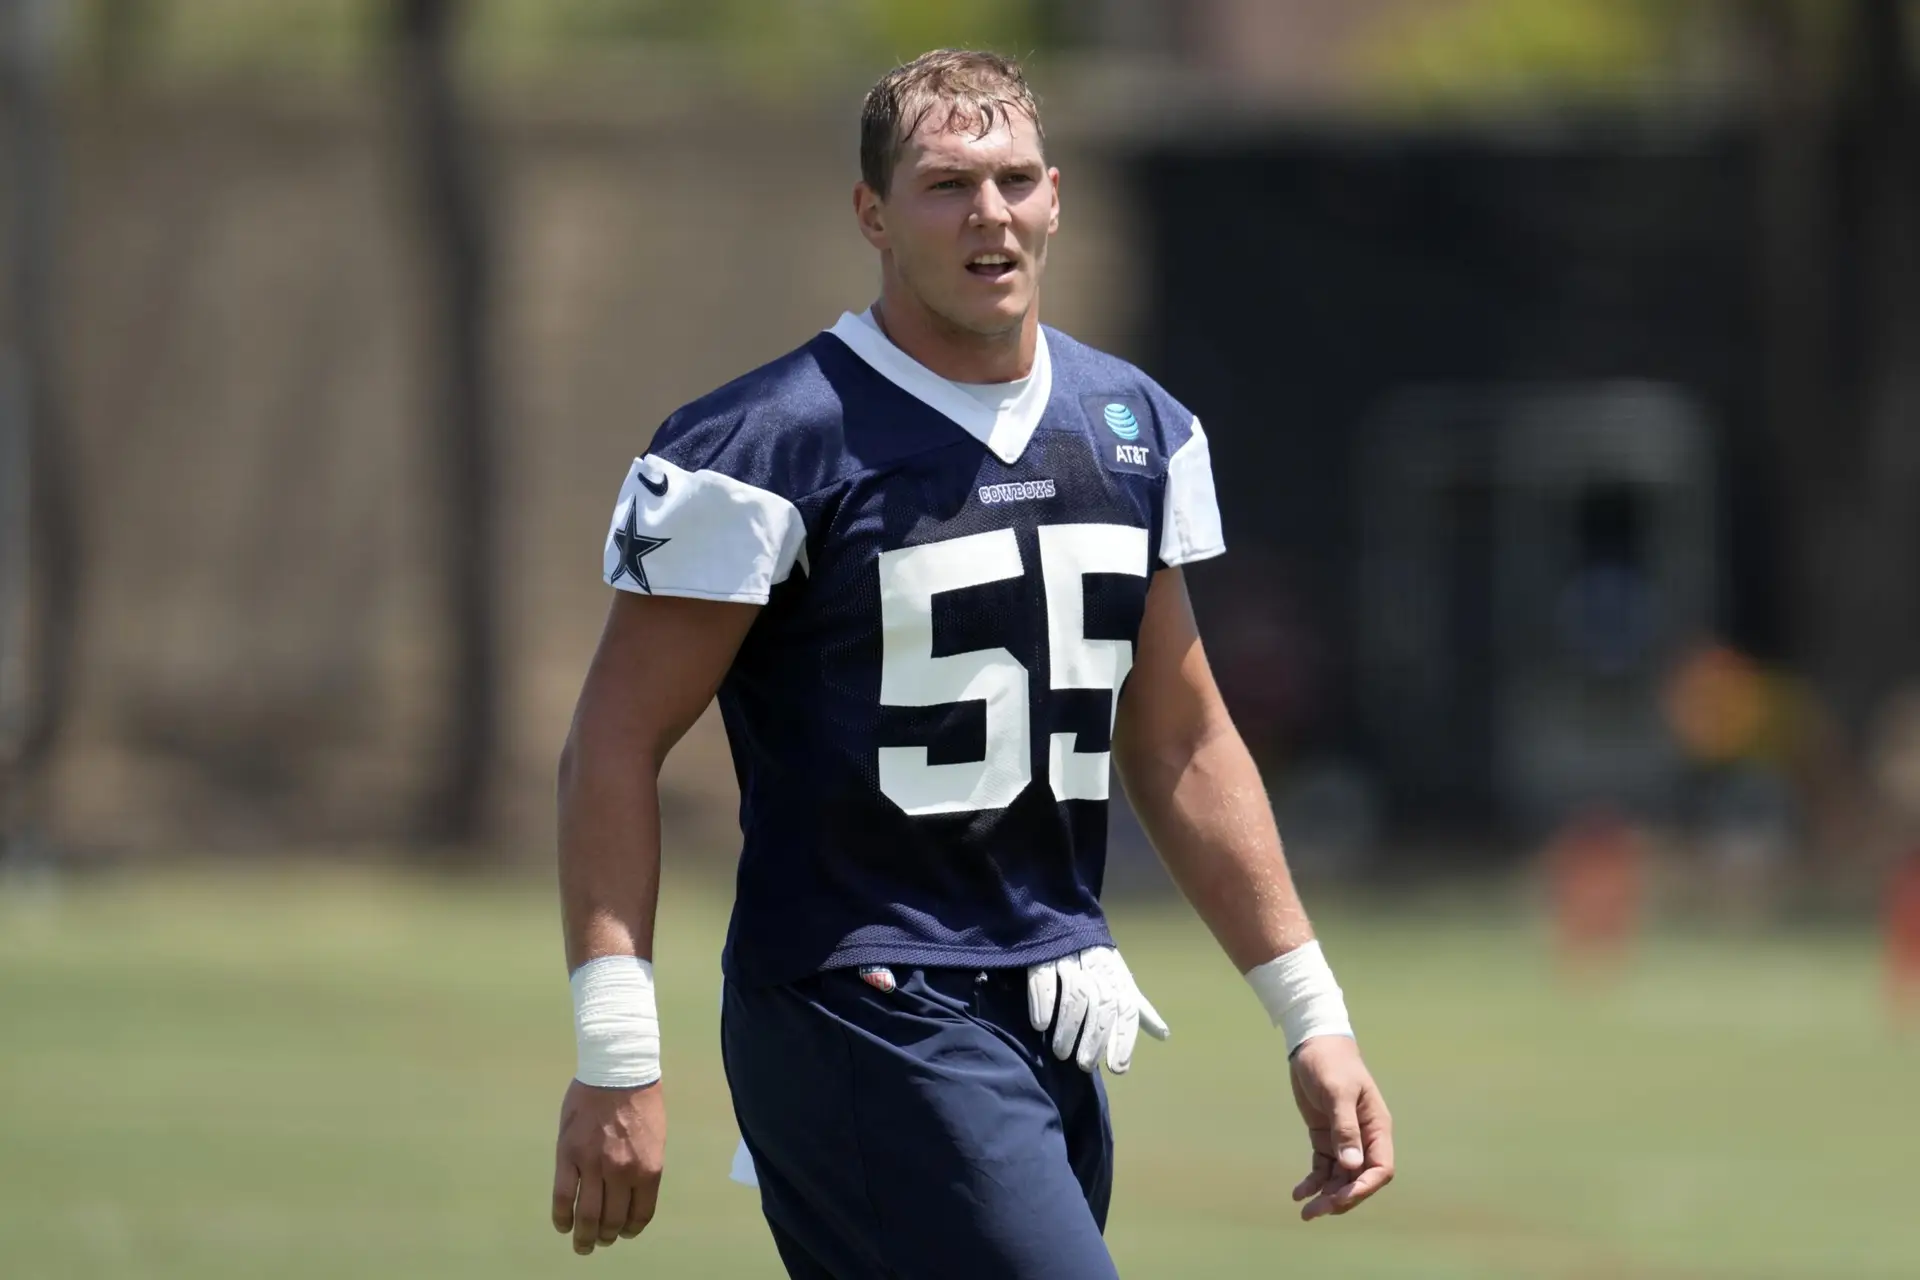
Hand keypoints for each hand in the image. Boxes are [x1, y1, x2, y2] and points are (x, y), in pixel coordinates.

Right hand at [552, 1079, 664, 1254]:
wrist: (618, 1071)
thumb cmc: (641, 1101)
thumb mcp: (655, 1138)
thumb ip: (644, 1167)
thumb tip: (632, 1193)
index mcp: (648, 1168)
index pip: (639, 1214)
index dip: (630, 1229)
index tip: (623, 1233)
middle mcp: (622, 1172)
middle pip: (611, 1219)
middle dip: (606, 1237)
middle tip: (600, 1242)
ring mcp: (593, 1165)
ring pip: (587, 1214)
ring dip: (584, 1235)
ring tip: (582, 1243)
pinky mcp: (569, 1155)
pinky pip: (563, 1196)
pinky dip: (562, 1216)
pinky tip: (563, 1225)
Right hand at [1027, 945, 1171, 1073]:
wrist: (1064, 918)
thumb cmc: (1097, 960)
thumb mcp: (1120, 982)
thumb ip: (1138, 1009)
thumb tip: (1164, 1035)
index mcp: (1117, 977)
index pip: (1127, 1008)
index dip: (1124, 1038)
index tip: (1118, 1068)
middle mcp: (1098, 968)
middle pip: (1102, 1005)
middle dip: (1095, 1038)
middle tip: (1085, 1066)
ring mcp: (1070, 960)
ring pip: (1075, 995)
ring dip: (1069, 1028)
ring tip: (1061, 1054)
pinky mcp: (1043, 956)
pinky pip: (1045, 980)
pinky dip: (1043, 1003)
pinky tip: (1041, 1025)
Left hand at [1288, 1036, 1393, 1220]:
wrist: (1312, 1045)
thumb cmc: (1331, 1063)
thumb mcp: (1337, 1092)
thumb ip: (1345, 1128)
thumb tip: (1352, 1165)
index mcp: (1377, 1127)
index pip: (1380, 1168)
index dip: (1364, 1187)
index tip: (1341, 1198)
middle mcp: (1364, 1138)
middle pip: (1359, 1179)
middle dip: (1341, 1197)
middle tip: (1317, 1211)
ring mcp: (1345, 1140)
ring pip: (1340, 1177)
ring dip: (1326, 1195)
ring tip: (1305, 1211)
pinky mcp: (1326, 1138)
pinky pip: (1323, 1167)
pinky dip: (1313, 1182)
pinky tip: (1298, 1193)